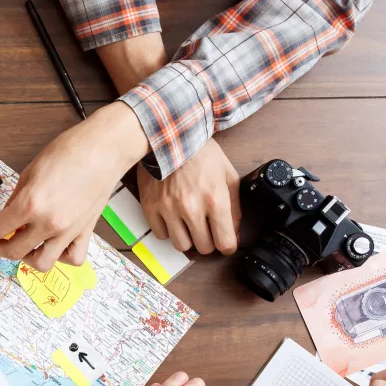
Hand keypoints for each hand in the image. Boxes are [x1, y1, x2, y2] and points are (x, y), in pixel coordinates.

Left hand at [0, 102, 148, 271]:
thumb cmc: (68, 152)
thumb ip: (16, 198)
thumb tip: (5, 214)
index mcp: (30, 204)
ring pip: (41, 263)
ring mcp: (68, 231)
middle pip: (14, 251)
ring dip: (26, 258)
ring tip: (23, 245)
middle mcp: (48, 223)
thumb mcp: (30, 172)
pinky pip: (72, 258)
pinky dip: (61, 257)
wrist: (103, 149)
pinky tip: (54, 245)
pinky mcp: (85, 232)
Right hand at [137, 138, 240, 254]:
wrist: (169, 137)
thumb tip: (234, 234)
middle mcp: (191, 208)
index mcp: (214, 199)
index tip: (226, 242)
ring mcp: (168, 209)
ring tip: (189, 224)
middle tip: (207, 229)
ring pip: (181, 246)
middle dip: (208, 241)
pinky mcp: (151, 207)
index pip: (225, 242)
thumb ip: (234, 208)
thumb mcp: (228, 175)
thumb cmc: (200, 154)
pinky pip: (161, 235)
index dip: (228, 246)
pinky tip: (173, 217)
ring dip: (188, 238)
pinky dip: (168, 230)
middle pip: (204, 248)